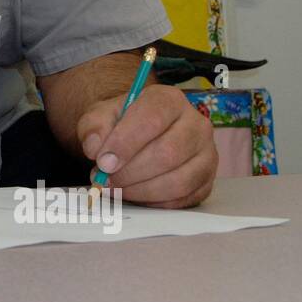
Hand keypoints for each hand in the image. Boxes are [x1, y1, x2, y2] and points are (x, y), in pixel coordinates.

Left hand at [76, 85, 217, 207]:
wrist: (139, 136)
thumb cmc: (122, 125)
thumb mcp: (100, 117)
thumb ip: (94, 127)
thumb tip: (95, 148)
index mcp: (169, 100)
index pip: (152, 119)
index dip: (125, 143)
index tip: (103, 161)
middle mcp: (196, 124)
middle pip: (168, 153)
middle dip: (131, 172)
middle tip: (107, 180)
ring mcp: (207, 154)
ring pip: (179, 180)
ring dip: (141, 191)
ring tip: (118, 188)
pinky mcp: (207, 180)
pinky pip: (184, 199)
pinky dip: (155, 202)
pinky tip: (137, 194)